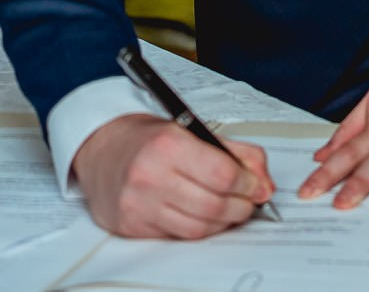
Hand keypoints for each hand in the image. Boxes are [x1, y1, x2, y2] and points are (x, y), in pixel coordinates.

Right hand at [73, 113, 273, 238]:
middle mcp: (150, 175)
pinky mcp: (131, 226)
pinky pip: (177, 236)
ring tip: (231, 210)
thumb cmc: (151, 140)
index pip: (222, 174)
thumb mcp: (196, 131)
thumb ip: (238, 153)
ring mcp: (138, 204)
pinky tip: (205, 217)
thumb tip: (265, 184)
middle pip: (212, 205)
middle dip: (241, 207)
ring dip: (223, 222)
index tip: (258, 186)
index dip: (249, 184)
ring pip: (197, 227)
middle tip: (250, 202)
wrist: (103, 150)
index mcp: (168, 144)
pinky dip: (200, 229)